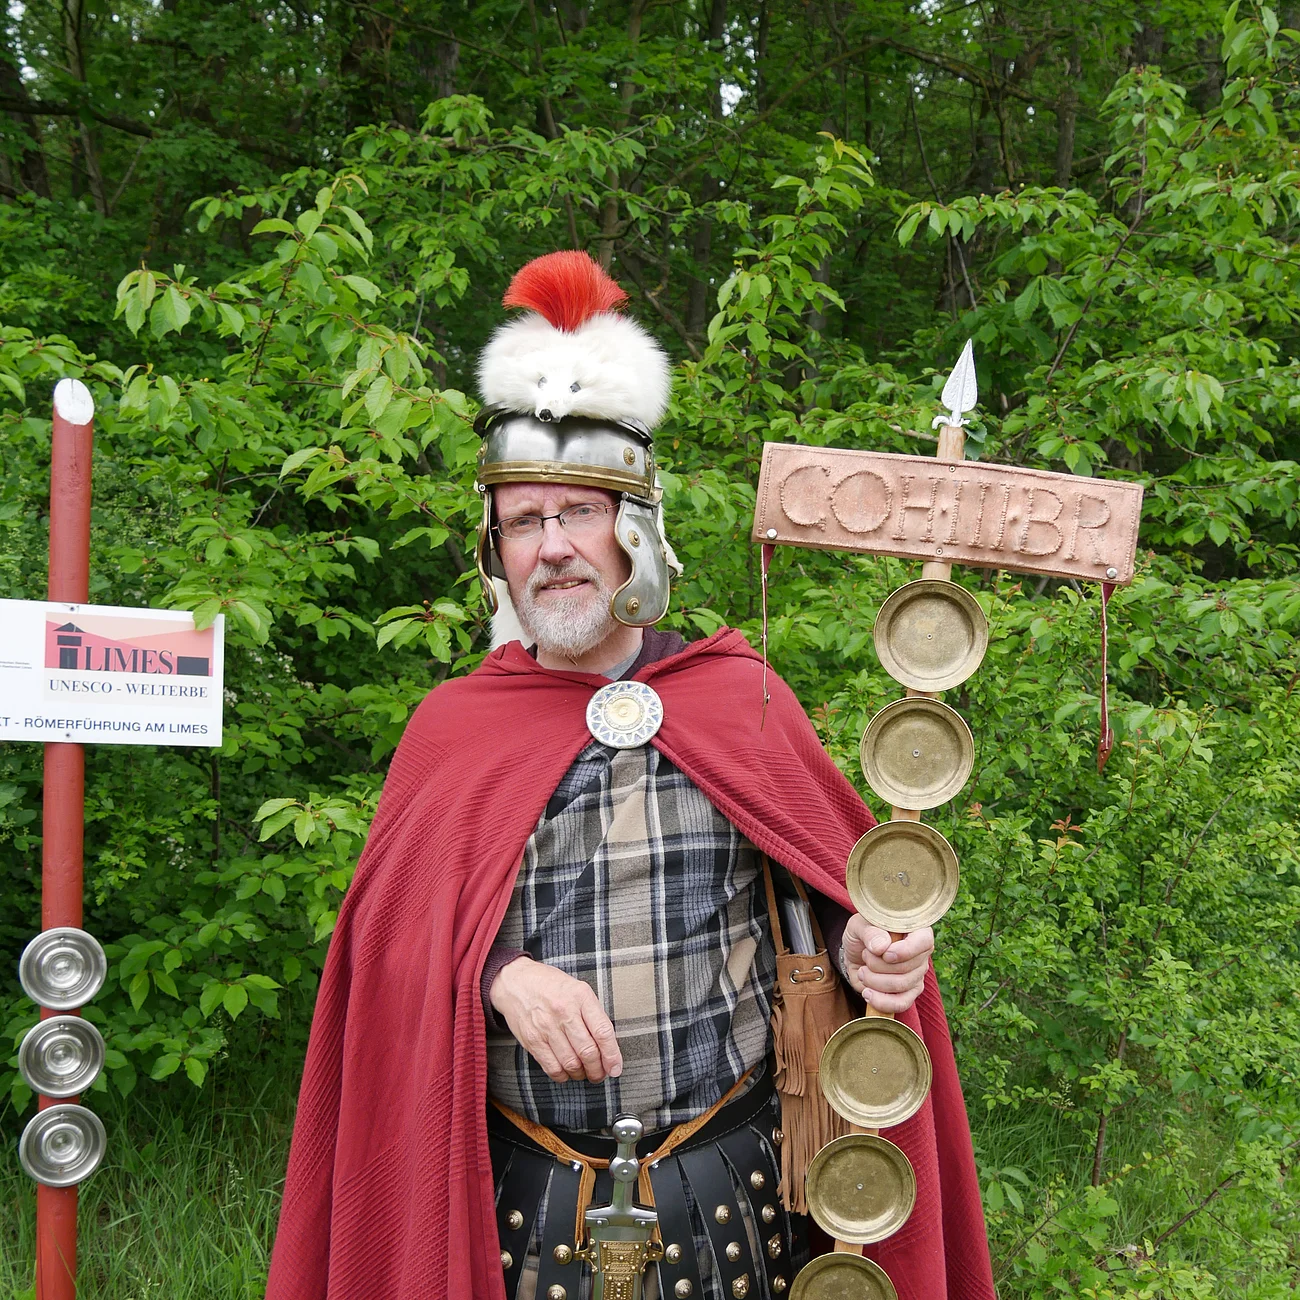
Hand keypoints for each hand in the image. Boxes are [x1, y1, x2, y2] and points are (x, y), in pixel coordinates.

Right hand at [489, 957, 622, 1083]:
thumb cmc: (550, 985)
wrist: (515, 981)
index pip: (603, 1031)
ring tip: (584, 1073)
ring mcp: (546, 1027)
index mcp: (581, 996)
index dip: (612, 1055)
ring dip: (582, 1074)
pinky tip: (567, 1072)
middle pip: (588, 1051)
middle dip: (598, 1070)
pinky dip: (563, 1076)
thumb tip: (608, 1045)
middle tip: (600, 1074)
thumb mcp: (577, 988)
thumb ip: (592, 1013)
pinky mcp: (532, 1040)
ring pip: (571, 1063)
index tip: (615, 1068)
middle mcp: (564, 1011)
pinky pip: (552, 1067)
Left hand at [841, 916, 932, 1014]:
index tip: (885, 954)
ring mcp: (917, 975)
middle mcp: (921, 953)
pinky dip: (881, 1001)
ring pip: (902, 985)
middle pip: (908, 967)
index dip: (905, 951)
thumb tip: (881, 947)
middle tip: (865, 956)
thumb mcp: (859, 926)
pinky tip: (867, 992)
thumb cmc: (862, 934)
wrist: (855, 954)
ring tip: (863, 971)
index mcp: (915, 930)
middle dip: (878, 965)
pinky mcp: (909, 993)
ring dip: (874, 980)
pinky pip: (901, 1003)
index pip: (924, 942)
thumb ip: (870, 932)